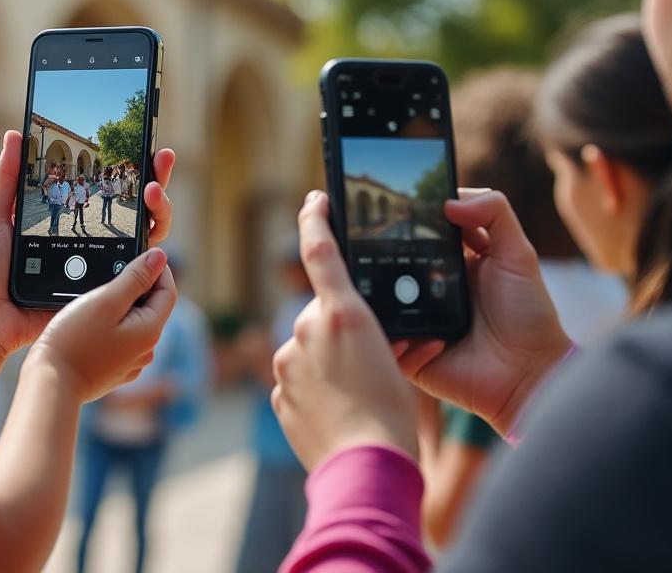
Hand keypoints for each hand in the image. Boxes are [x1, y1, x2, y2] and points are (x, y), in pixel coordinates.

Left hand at [0, 131, 176, 355]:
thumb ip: (8, 177)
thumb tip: (15, 134)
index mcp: (69, 218)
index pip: (106, 188)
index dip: (128, 167)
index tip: (144, 143)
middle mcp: (92, 240)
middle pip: (137, 208)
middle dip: (157, 179)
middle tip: (161, 159)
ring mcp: (102, 266)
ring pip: (148, 236)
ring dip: (160, 209)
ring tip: (153, 191)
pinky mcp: (105, 291)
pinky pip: (138, 274)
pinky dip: (152, 251)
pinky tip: (151, 229)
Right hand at [28, 248, 176, 401]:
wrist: (50, 384)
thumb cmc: (74, 341)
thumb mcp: (105, 300)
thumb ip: (135, 278)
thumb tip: (159, 257)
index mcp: (150, 331)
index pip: (167, 291)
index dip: (156, 269)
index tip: (139, 253)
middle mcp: (146, 350)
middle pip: (152, 308)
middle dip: (137, 287)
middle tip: (111, 271)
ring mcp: (130, 363)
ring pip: (135, 324)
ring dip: (123, 307)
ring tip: (97, 297)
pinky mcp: (114, 371)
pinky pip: (121, 340)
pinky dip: (112, 327)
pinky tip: (90, 323)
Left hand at [270, 191, 418, 469]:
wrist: (366, 470)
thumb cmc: (393, 417)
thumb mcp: (394, 363)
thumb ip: (367, 338)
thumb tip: (354, 337)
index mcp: (343, 313)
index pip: (321, 250)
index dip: (315, 219)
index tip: (314, 200)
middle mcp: (306, 329)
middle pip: (321, 318)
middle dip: (340, 335)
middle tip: (368, 367)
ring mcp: (286, 361)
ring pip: (307, 352)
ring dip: (328, 367)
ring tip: (357, 400)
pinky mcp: (277, 392)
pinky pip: (297, 383)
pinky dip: (315, 393)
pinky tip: (338, 416)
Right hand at [392, 189, 571, 434]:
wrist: (532, 372)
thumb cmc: (528, 314)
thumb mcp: (518, 254)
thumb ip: (494, 213)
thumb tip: (448, 201)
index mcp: (445, 264)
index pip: (412, 236)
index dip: (397, 223)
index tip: (379, 207)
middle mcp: (423, 292)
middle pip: (385, 268)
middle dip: (373, 258)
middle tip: (364, 246)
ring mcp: (413, 324)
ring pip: (377, 306)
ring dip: (377, 299)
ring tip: (386, 293)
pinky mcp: (410, 357)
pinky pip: (389, 345)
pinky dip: (400, 341)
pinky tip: (427, 337)